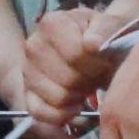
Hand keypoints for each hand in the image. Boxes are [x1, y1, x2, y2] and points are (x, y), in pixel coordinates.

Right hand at [11, 1, 122, 138]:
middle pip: (68, 80)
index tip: (106, 62)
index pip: (76, 55)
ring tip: (86, 86)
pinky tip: (75, 105)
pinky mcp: (28, 93)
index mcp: (51, 24)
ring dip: (78, 98)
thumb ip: (106, 30)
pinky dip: (62, 115)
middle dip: (89, 82)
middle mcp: (33, 46)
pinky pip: (40, 113)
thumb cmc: (102, 37)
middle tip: (97, 76)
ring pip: (57, 98)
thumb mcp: (111, 26)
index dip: (97, 65)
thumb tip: (91, 44)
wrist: (92, 46)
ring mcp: (28, 71)